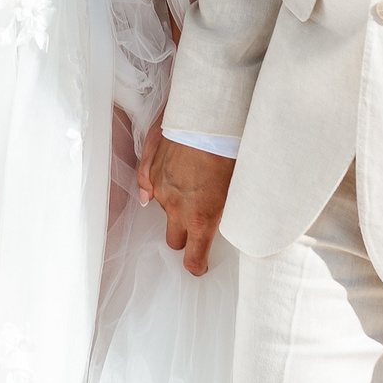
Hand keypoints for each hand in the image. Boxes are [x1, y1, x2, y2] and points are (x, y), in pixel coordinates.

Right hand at [143, 130, 234, 276]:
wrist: (209, 116)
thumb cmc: (229, 150)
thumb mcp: (236, 187)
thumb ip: (223, 210)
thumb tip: (211, 221)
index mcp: (200, 218)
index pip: (193, 258)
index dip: (196, 265)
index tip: (200, 266)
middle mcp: (175, 207)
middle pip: (174, 239)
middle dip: (184, 236)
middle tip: (196, 224)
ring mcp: (159, 186)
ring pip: (161, 208)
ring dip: (173, 203)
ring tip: (190, 183)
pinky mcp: (150, 166)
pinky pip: (145, 184)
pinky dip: (152, 186)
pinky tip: (161, 181)